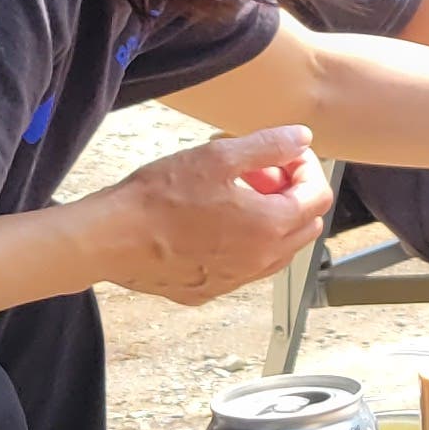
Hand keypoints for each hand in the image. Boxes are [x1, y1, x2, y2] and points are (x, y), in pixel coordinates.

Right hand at [103, 126, 333, 302]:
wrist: (110, 238)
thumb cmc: (159, 198)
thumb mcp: (217, 156)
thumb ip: (268, 146)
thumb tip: (301, 139)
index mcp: (270, 226)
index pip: (318, 196)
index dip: (306, 169)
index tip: (286, 154)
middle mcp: (260, 260)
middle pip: (305, 226)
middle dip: (292, 194)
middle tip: (261, 172)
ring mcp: (234, 280)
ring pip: (277, 250)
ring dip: (270, 220)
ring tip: (235, 195)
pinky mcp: (208, 290)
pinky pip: (244, 267)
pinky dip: (244, 244)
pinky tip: (214, 222)